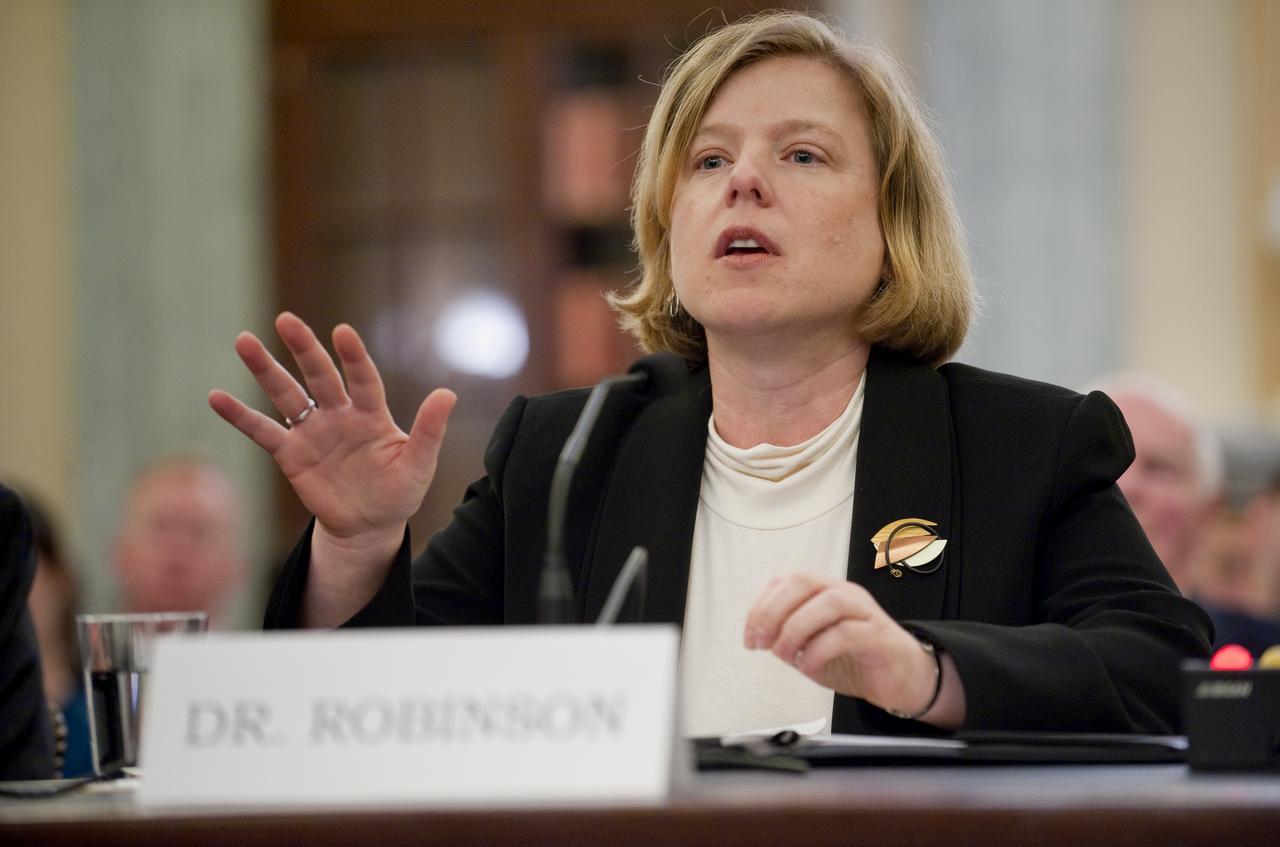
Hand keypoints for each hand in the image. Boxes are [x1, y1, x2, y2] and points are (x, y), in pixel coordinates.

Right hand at [209, 313, 455, 617]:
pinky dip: (240, 416)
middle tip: (286, 320)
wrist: (369, 525)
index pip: (363, 379)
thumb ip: (430, 430)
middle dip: (304, 349)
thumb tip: (448, 393)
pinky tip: (216, 397)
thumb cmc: (399, 491)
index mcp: (372, 414)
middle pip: (319, 376)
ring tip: (244, 341)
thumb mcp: (419, 464)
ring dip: (265, 369)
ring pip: (286, 394)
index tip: (342, 332)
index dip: (354, 357)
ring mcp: (313, 432)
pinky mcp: (291, 454)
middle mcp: (339, 415)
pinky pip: (263, 432)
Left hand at [743, 573, 960, 724]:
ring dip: (796, 629)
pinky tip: (809, 666)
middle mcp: (844, 594)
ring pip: (828, 603)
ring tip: (785, 656)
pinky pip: (847, 633)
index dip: (761, 607)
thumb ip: (788, 637)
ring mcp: (864, 612)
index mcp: (824, 592)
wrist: (901, 679)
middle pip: (804, 581)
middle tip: (763, 643)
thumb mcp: (811, 646)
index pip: (786, 582)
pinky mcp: (879, 636)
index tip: (750, 639)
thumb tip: (760, 637)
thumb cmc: (855, 658)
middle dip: (774, 611)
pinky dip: (820, 650)